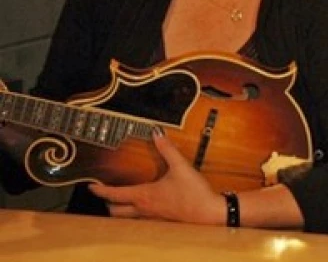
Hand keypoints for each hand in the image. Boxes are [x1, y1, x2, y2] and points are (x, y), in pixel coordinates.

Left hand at [89, 129, 223, 224]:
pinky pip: (140, 219)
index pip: (114, 195)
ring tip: (120, 201)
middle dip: (107, 203)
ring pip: (126, 218)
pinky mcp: (161, 221)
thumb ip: (167, 149)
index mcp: (144, 195)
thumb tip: (157, 133)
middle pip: (115, 211)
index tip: (90, 187)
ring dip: (119, 210)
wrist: (208, 212)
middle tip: (105, 194)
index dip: (100, 191)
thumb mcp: (181, 166)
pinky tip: (143, 206)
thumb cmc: (193, 191)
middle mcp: (144, 208)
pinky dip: (134, 213)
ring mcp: (152, 217)